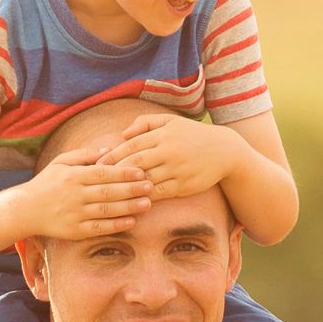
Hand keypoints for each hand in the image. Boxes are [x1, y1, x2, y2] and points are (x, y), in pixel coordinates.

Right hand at [11, 153, 149, 240]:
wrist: (24, 210)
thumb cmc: (46, 183)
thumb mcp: (60, 162)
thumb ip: (84, 154)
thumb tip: (108, 149)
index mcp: (73, 176)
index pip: (103, 173)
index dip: (124, 172)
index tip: (142, 171)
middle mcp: (75, 195)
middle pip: (108, 191)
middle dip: (132, 189)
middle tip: (151, 186)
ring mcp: (75, 214)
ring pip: (106, 210)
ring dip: (129, 207)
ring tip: (147, 204)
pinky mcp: (74, 231)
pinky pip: (99, 228)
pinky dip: (116, 225)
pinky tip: (131, 222)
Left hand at [101, 111, 234, 199]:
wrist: (224, 151)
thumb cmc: (192, 135)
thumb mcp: (171, 122)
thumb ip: (145, 123)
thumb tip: (122, 134)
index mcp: (163, 134)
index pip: (132, 145)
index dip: (113, 155)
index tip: (98, 164)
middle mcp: (169, 151)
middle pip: (136, 163)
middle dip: (115, 172)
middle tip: (99, 181)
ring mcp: (178, 169)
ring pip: (147, 180)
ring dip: (128, 187)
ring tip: (111, 193)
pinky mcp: (185, 184)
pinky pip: (161, 193)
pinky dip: (145, 197)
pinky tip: (132, 200)